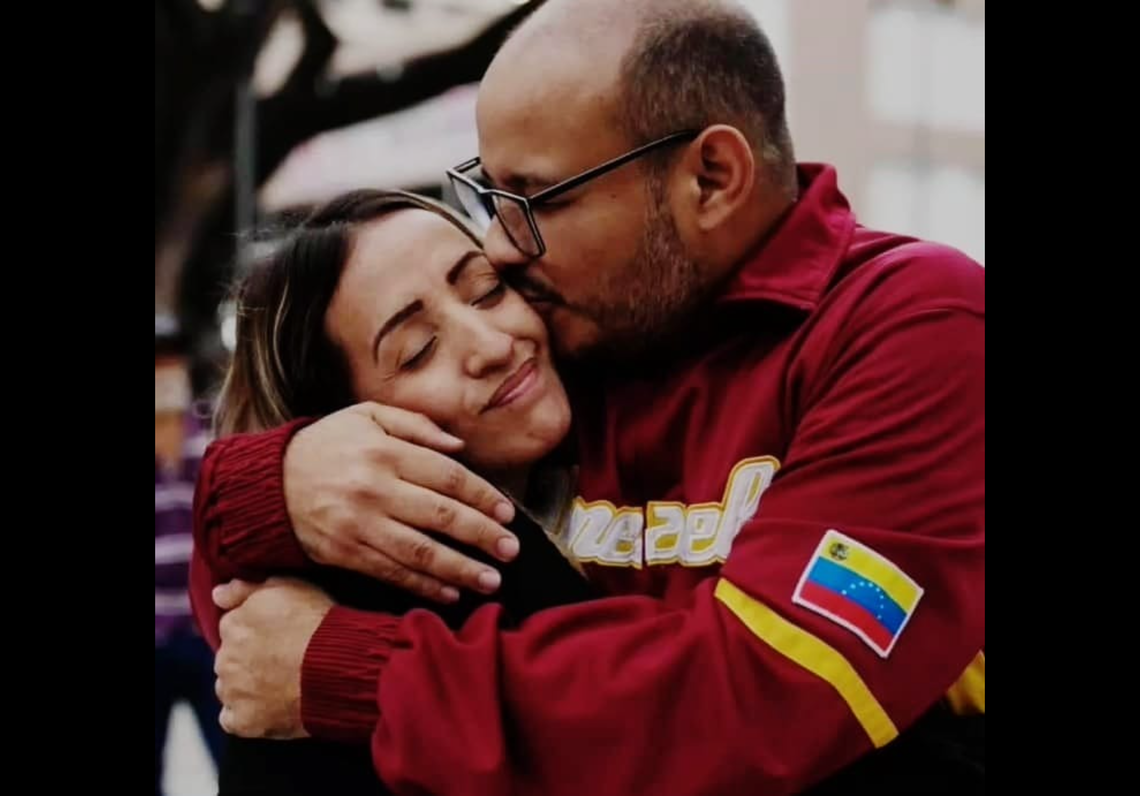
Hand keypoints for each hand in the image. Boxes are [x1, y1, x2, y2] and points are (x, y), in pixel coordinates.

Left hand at [213, 578, 332, 738]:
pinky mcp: (242, 720)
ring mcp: (232, 691)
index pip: (233, 628)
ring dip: (247, 687)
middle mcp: (224, 657)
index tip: (278, 637)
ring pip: (230, 688)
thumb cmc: (317, 625)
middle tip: (284, 661)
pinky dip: (248, 715)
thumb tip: (217, 593)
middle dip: (250, 660)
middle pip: (230, 659)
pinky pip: (234, 719)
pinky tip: (272, 708)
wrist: (337, 668)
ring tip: (282, 685)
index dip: (257, 632)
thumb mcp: (288, 586)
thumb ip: (245, 588)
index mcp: (233, 624)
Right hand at [284, 403, 517, 602]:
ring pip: (420, 553)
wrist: (267, 483)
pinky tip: (451, 594)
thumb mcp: (367, 417)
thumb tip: (459, 447)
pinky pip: (392, 574)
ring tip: (492, 581)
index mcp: (385, 452)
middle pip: (441, 516)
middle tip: (512, 551)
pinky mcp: (345, 553)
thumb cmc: (326, 444)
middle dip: (482, 536)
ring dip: (461, 570)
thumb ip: (416, 425)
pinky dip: (424, 587)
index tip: (507, 513)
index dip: (482, 496)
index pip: (448, 476)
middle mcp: (374, 490)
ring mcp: (359, 525)